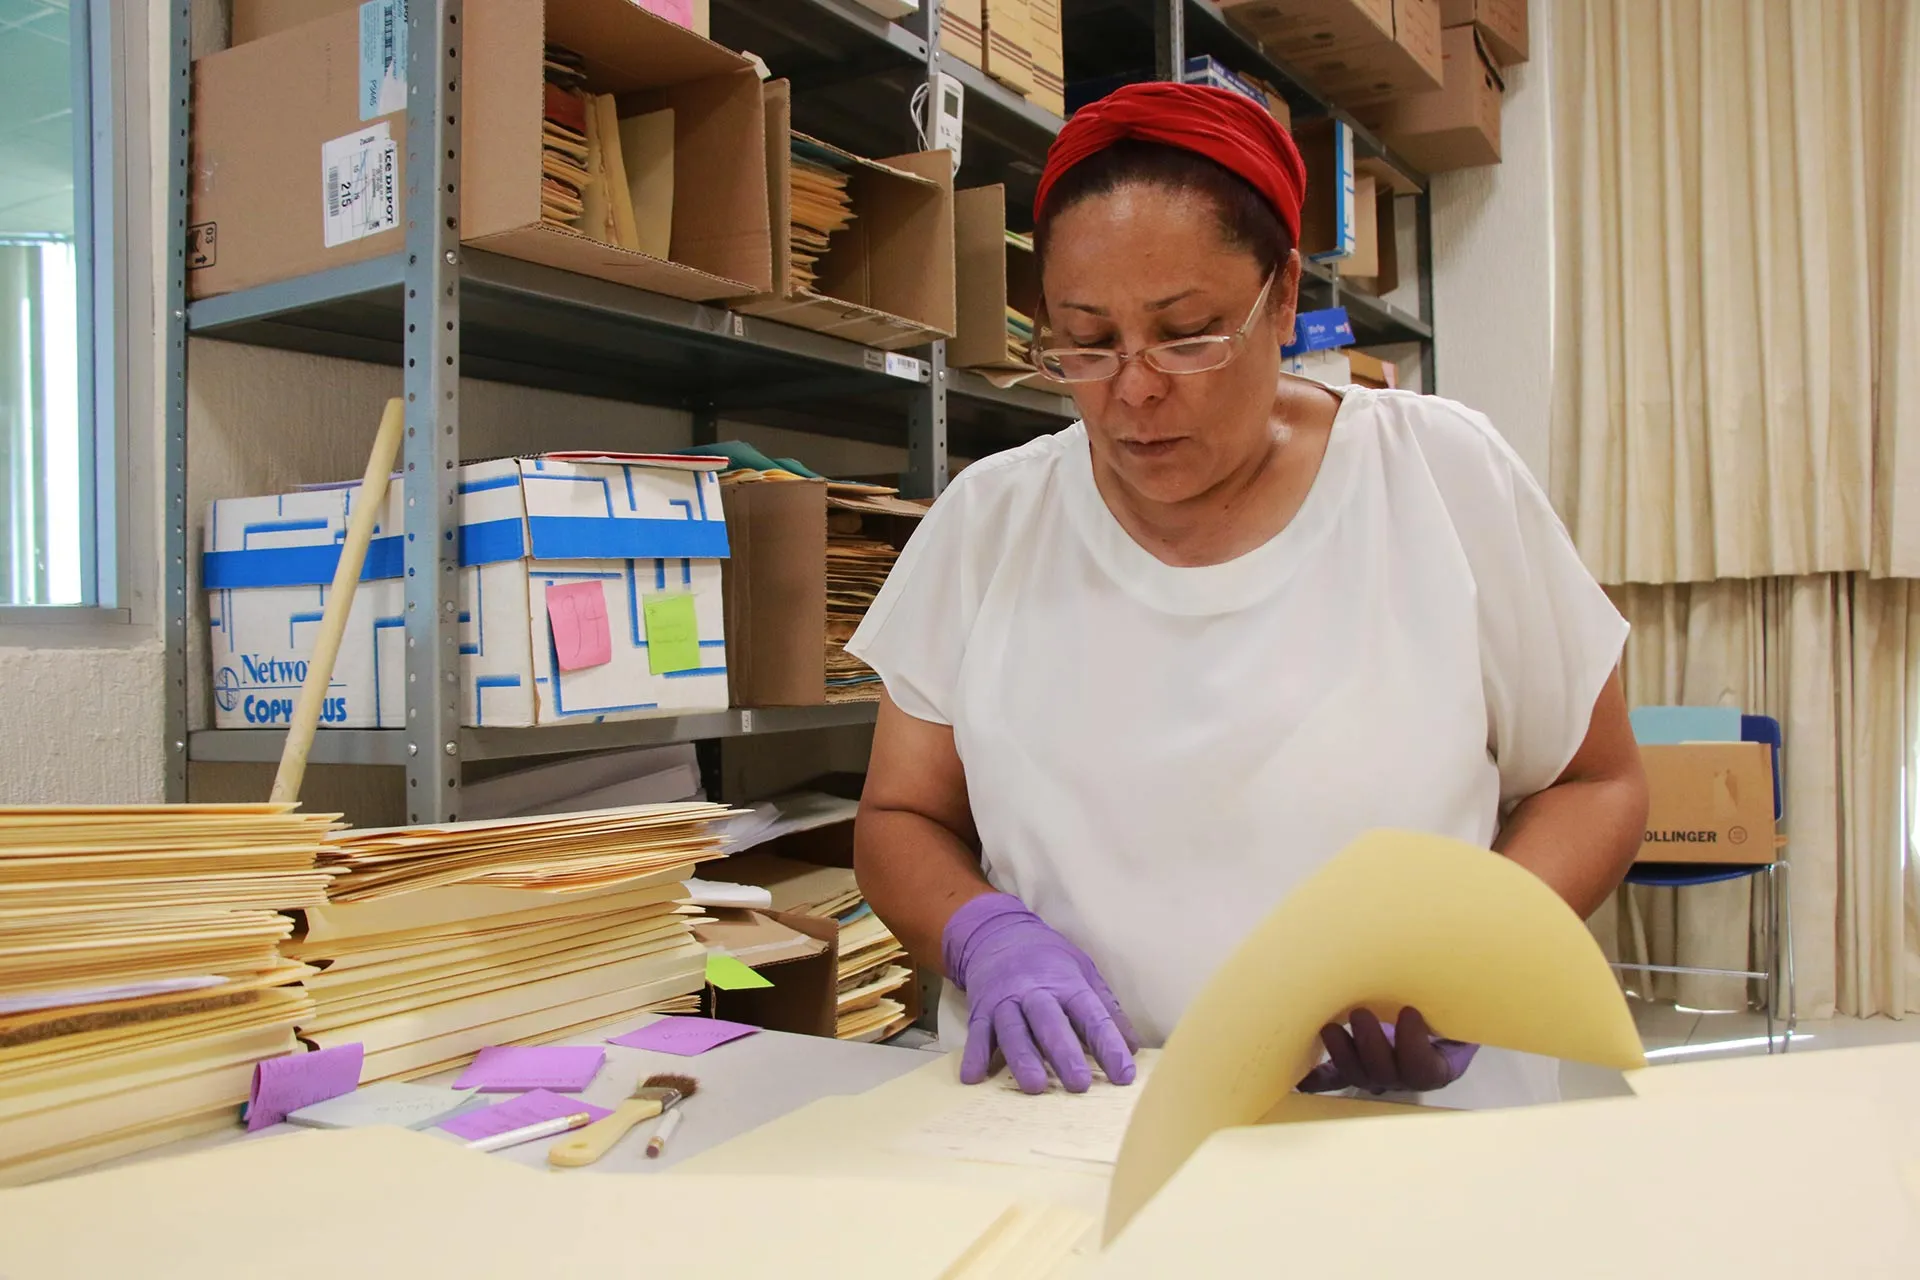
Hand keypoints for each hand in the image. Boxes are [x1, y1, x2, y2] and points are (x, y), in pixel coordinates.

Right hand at [942, 892, 1138, 1093]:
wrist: (998, 934)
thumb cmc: (1048, 959)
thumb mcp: (1084, 972)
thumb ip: (1107, 1008)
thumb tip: (1132, 1046)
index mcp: (1067, 983)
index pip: (1092, 1015)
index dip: (1110, 1045)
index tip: (1124, 1075)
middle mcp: (1035, 992)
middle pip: (1050, 1023)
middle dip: (1064, 1053)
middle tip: (1079, 1084)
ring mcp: (1005, 1001)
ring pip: (1014, 1030)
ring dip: (1023, 1058)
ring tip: (1035, 1086)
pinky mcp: (980, 1010)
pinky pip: (977, 1034)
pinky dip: (974, 1055)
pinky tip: (974, 1077)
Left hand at [1298, 1007, 1477, 1094]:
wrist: (1434, 1011)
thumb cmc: (1445, 1006)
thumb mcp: (1455, 1006)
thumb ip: (1449, 1001)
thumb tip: (1451, 971)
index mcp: (1437, 1066)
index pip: (1424, 1069)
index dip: (1414, 1044)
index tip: (1409, 1011)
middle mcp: (1404, 1077)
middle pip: (1385, 1075)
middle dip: (1371, 1045)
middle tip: (1361, 1013)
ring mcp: (1376, 1075)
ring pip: (1356, 1075)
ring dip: (1342, 1053)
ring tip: (1329, 1028)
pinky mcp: (1352, 1067)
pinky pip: (1333, 1078)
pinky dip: (1317, 1078)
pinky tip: (1300, 1078)